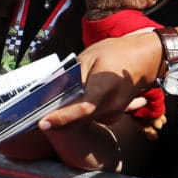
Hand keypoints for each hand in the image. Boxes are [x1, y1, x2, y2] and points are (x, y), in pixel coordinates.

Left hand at [39, 31, 161, 130]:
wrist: (144, 60)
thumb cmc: (116, 54)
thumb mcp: (90, 57)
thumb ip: (72, 76)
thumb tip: (52, 92)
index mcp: (105, 88)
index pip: (81, 109)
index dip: (61, 118)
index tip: (42, 123)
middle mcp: (110, 106)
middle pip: (78, 121)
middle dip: (56, 121)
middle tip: (34, 117)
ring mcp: (113, 114)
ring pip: (82, 122)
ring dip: (64, 118)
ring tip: (47, 111)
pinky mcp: (112, 116)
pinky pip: (89, 119)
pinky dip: (75, 116)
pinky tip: (66, 106)